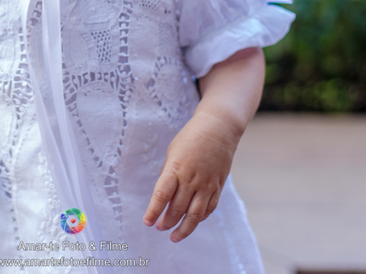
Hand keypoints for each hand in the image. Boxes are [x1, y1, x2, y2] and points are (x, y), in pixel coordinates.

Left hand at [142, 111, 240, 241]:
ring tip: (174, 237)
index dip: (153, 211)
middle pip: (178, 209)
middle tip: (160, 228)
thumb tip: (164, 199)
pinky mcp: (218, 187)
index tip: (147, 222)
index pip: (162, 196)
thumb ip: (168, 176)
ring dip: (184, 229)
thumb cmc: (190, 139)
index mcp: (176, 169)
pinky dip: (200, 218)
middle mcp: (192, 179)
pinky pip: (209, 209)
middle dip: (167, 222)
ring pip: (195, 215)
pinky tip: (192, 222)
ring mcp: (207, 185)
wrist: (218, 129)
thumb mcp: (172, 153)